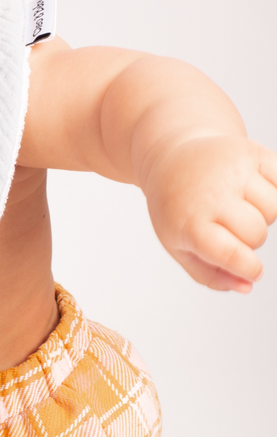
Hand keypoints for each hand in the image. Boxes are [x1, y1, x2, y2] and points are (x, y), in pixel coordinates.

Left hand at [142, 136, 276, 291]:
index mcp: (189, 221)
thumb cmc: (177, 206)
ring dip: (262, 212)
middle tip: (227, 223)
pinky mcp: (248, 151)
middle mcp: (210, 192)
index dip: (249, 268)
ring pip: (274, 208)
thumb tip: (248, 285)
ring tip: (236, 203)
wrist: (170, 158)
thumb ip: (209, 274)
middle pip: (257, 234)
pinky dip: (274, 189)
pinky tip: (250, 187)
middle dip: (249, 237)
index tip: (251, 268)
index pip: (234, 256)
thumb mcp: (177, 244)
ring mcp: (230, 169)